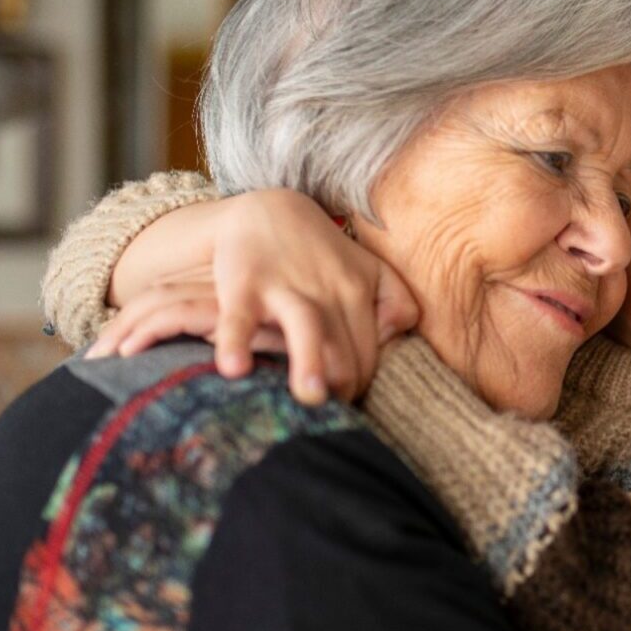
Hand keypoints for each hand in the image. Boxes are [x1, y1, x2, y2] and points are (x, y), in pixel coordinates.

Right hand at [87, 189, 418, 404]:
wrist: (266, 211)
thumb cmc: (322, 255)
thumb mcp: (369, 269)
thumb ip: (396, 301)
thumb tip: (397, 338)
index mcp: (360, 292)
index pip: (368, 356)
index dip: (358, 387)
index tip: (343, 404)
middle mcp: (328, 291)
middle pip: (345, 351)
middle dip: (342, 389)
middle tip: (327, 419)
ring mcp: (286, 287)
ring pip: (307, 327)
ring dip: (310, 362)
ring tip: (310, 397)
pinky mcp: (243, 285)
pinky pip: (239, 318)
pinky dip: (234, 342)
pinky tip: (233, 370)